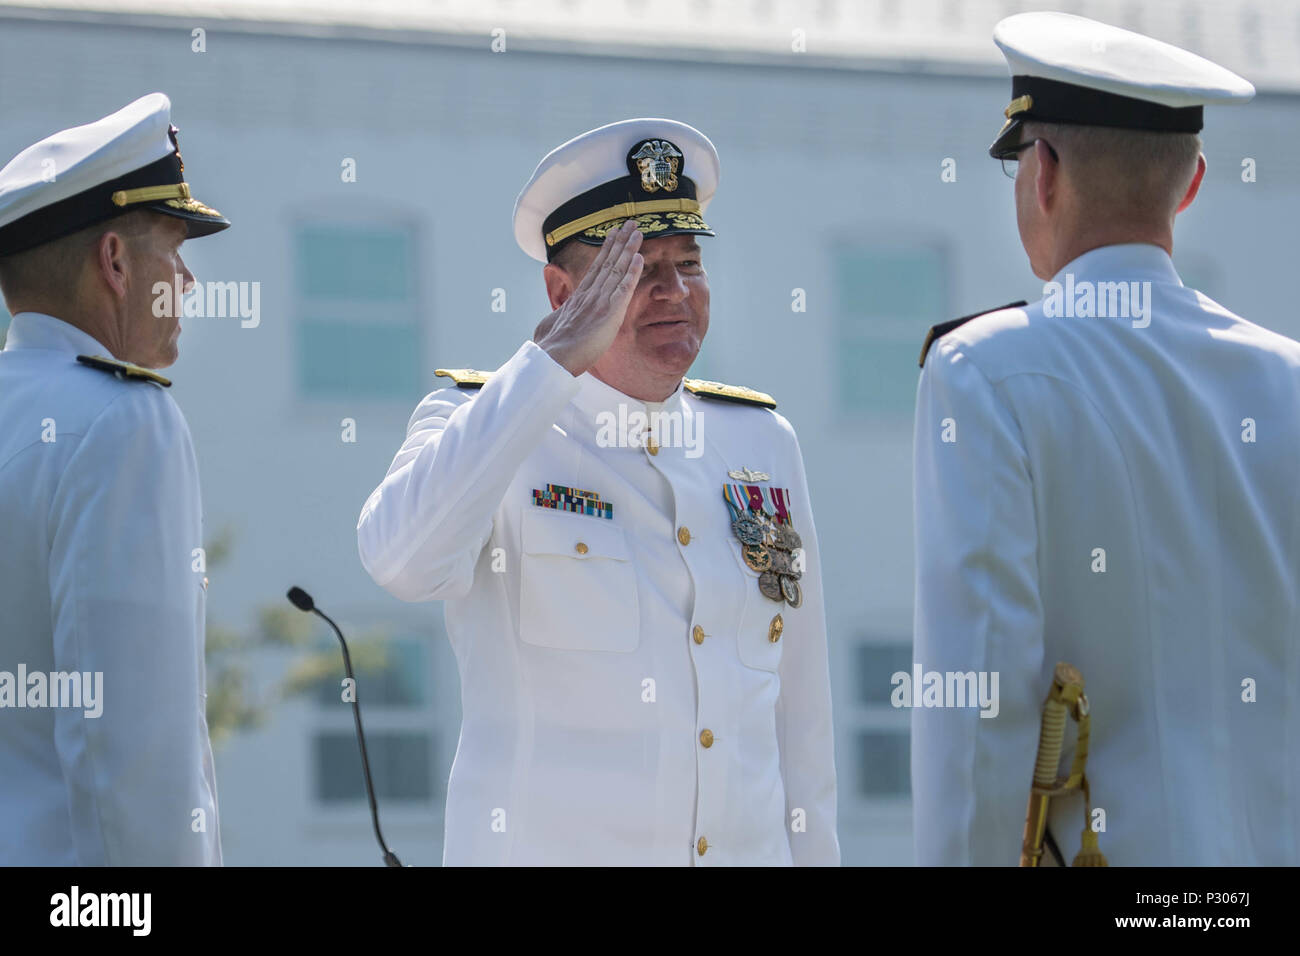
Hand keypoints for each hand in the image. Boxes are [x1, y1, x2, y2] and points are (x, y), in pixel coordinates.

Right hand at [533, 220, 643, 375]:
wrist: (553, 357)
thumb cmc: (550, 347)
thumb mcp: (552, 325)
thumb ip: (560, 317)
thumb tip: (557, 320)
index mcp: (578, 298)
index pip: (596, 269)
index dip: (606, 251)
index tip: (613, 236)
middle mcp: (590, 294)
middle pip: (608, 262)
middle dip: (619, 242)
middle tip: (630, 224)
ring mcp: (599, 301)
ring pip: (617, 269)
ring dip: (628, 249)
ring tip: (637, 232)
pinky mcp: (609, 312)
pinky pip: (624, 287)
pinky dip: (632, 271)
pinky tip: (639, 257)